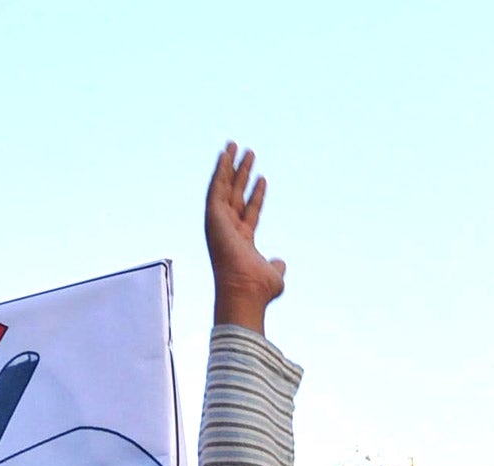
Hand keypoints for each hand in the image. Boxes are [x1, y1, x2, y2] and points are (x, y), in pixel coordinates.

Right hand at [207, 143, 286, 331]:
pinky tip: (225, 155)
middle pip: (235, 195)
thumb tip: (280, 262)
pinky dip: (220, 171)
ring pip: (224, 188)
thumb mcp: (274, 274)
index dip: (256, 196)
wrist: (245, 290)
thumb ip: (276, 265)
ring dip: (229, 166)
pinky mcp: (213, 217)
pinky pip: (216, 188)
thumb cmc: (258, 289)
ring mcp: (219, 223)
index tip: (262, 178)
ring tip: (235, 146)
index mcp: (241, 241)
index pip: (249, 213)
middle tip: (247, 153)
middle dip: (241, 174)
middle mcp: (228, 230)